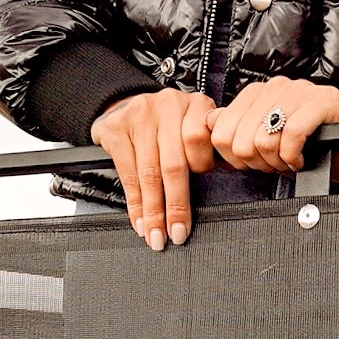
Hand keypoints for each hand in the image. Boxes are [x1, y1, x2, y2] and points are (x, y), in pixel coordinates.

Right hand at [90, 88, 218, 250]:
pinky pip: (127, 174)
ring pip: (149, 173)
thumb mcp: (194, 125)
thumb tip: (223, 189)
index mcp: (196, 104)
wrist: (127, 104)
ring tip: (156, 235)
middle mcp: (168, 105)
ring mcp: (139, 114)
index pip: (199, 139)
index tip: (203, 192)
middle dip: (175, 205)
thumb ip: (208, 149)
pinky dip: (135, 203)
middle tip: (177, 233)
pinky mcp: (115, 128)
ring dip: (153, 211)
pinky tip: (139, 220)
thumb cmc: (169, 124)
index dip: (200, 169)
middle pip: (173, 163)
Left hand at [217, 78, 338, 186]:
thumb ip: (237, 132)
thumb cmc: (314, 149)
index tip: (256, 163)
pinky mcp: (324, 101)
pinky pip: (292, 134)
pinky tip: (302, 159)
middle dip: (257, 162)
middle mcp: (277, 87)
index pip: (221, 128)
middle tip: (277, 164)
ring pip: (264, 137)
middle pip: (240, 137)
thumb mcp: (267, 144)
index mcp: (259, 94)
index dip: (235, 157)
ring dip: (278, 161)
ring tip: (292, 160)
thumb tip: (209, 123)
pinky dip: (294, 156)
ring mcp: (301, 91)